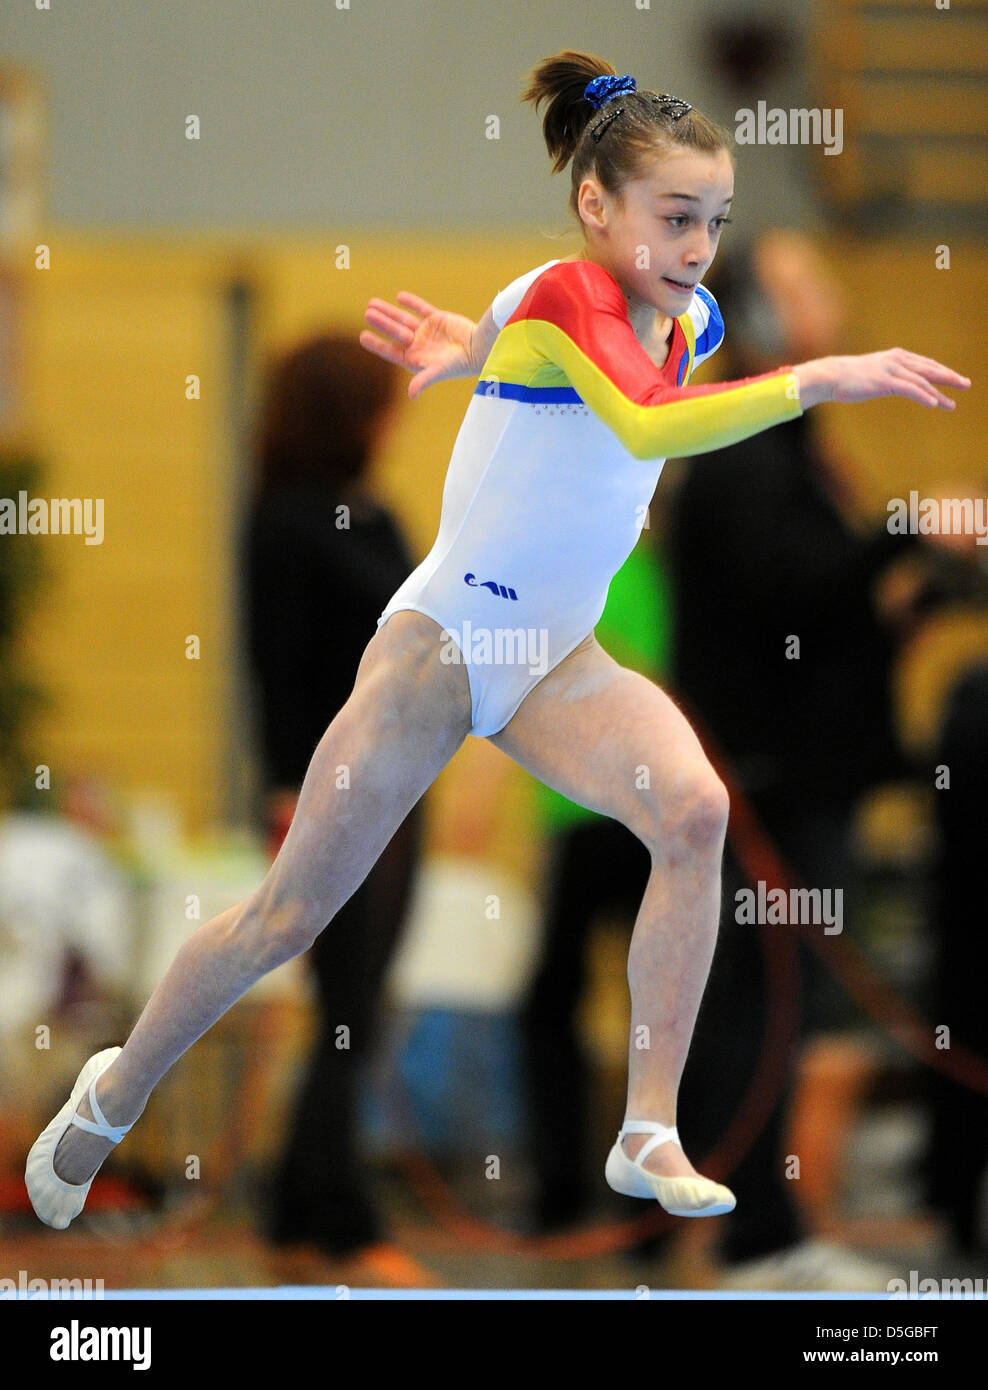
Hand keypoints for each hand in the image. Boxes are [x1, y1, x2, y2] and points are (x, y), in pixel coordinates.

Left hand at [360, 292, 479, 398]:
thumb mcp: (438, 371)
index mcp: (416, 359)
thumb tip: (411, 395)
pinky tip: (399, 297)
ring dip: (389, 311)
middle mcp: (420, 345)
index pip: (391, 351)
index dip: (377, 344)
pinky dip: (411, 303)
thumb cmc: (459, 364)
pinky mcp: (438, 319)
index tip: (362, 336)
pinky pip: (421, 309)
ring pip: (404, 319)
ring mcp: (428, 332)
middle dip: (381, 322)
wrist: (480, 349)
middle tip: (367, 313)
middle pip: (395, 332)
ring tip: (372, 303)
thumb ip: (423, 381)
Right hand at [795, 350, 970, 409]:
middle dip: (949, 377)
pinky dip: (924, 396)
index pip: (924, 363)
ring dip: (939, 393)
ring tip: (951, 404)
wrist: (830, 376)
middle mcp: (897, 360)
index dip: (941, 370)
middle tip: (966, 384)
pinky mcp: (885, 382)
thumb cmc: (846, 377)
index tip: (953, 377)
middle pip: (929, 369)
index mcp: (895, 356)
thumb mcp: (870, 373)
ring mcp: (891, 370)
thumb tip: (888, 383)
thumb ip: (884, 375)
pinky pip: (910, 389)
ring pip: (923, 381)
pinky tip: (934, 404)